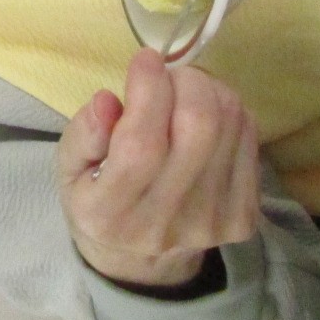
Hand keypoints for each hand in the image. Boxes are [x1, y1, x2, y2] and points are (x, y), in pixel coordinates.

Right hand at [56, 48, 261, 288]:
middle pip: (198, 130)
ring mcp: (211, 222)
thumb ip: (83, 135)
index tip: (146, 58)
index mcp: (110, 214)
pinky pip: (249, 138)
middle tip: (168, 74)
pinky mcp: (243, 216)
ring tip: (186, 90)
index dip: (148, 91)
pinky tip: (207, 114)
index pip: (141, 145)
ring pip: (230, 126)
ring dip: (209, 90)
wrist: (141, 260)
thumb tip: (107, 100)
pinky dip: (230, 111)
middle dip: (186, 81)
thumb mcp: (69, 171)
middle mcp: (165, 223)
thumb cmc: (98, 199)